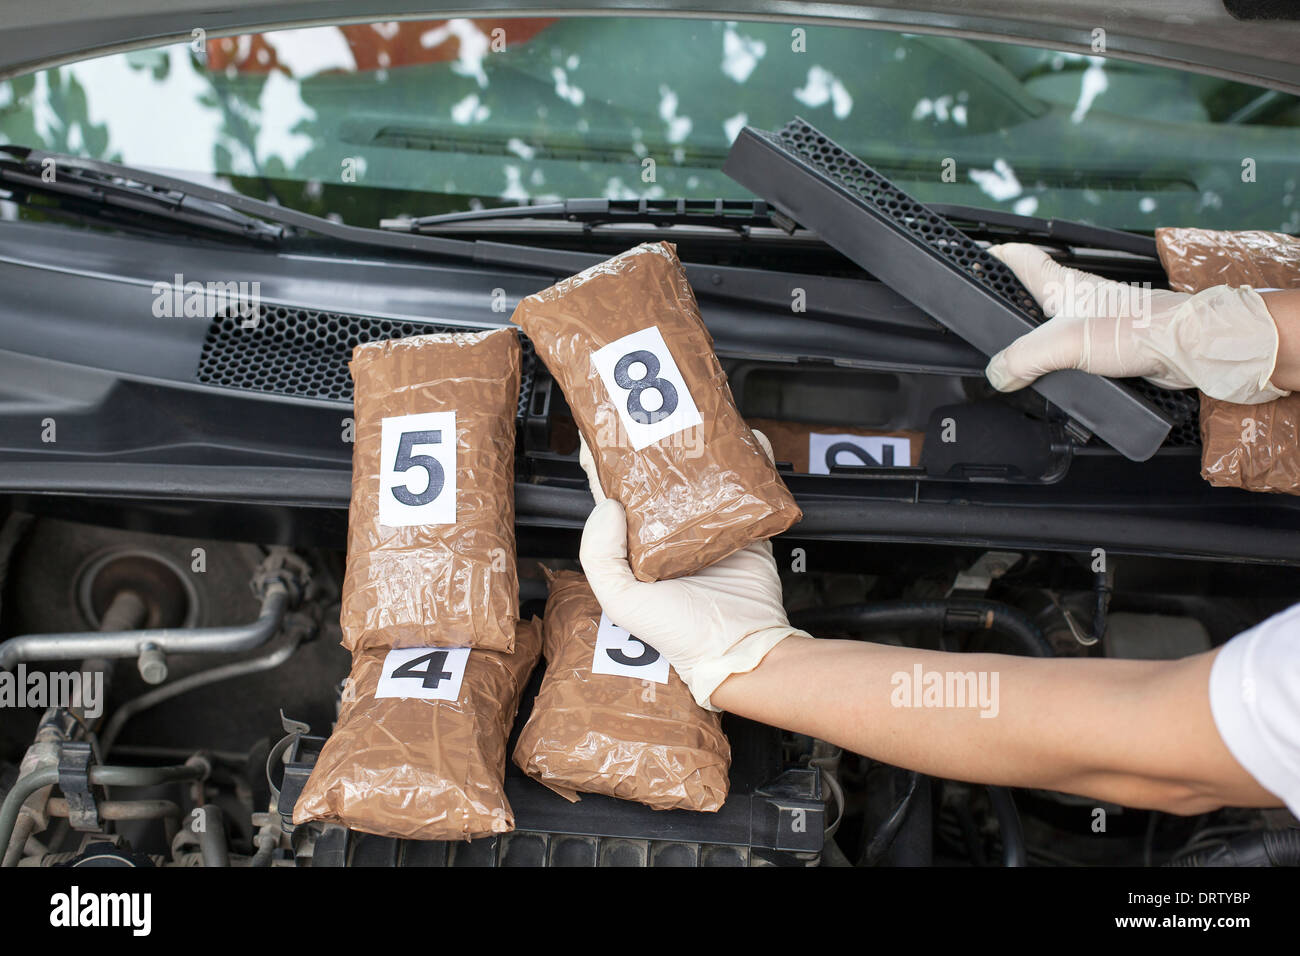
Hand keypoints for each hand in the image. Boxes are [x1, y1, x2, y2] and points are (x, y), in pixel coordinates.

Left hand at [577, 431, 801, 710]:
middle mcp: (670, 529)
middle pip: (659, 472)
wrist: (740, 646)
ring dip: (704, 443)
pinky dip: (753, 459)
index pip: (613, 488)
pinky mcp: (746, 524)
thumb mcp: (620, 600)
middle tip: (658, 407)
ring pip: (703, 471)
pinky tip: (750, 440)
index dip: (605, 456)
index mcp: (636, 543)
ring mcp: (709, 524)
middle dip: (658, 439)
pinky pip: (750, 484)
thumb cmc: (679, 634)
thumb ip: (600, 554)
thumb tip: (608, 503)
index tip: (604, 422)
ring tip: (701, 416)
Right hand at [984, 243, 1289, 404]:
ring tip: (1018, 357)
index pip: (1020, 258)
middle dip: (1011, 301)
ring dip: (1036, 338)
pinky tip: (1056, 376)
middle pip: (1034, 291)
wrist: (1188, 347)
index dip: (995, 255)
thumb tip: (998, 373)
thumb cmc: (1141, 328)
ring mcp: (1095, 319)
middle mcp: (1077, 297)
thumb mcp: (1064, 344)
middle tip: (991, 312)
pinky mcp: (1110, 342)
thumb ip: (1023, 360)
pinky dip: (1060, 361)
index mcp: (1062, 285)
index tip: (976, 257)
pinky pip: (1073, 348)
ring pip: (1053, 323)